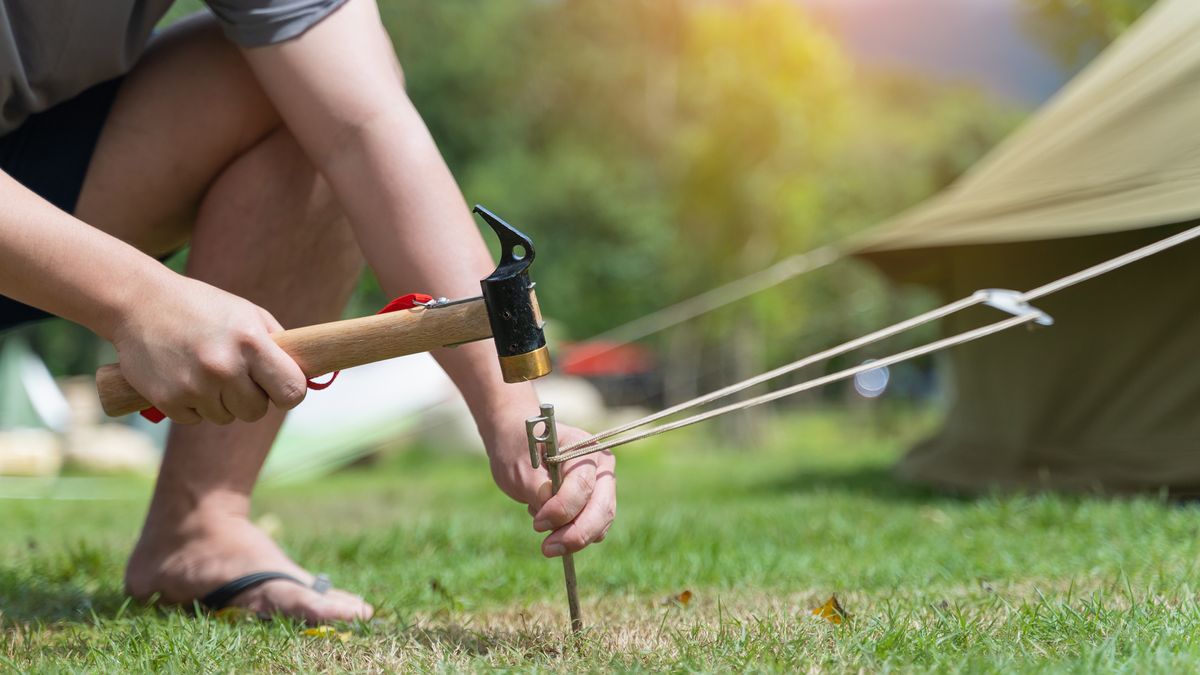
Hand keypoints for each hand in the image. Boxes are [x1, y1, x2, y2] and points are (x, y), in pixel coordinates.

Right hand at [111, 274, 307, 424]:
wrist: (139, 302)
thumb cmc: (203, 307)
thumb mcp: (248, 314)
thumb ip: (277, 346)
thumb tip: (306, 380)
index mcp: (251, 343)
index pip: (292, 391)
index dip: (290, 393)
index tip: (281, 388)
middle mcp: (224, 367)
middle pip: (257, 411)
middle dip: (252, 398)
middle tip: (237, 376)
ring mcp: (194, 386)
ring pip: (226, 417)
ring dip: (220, 401)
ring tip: (205, 370)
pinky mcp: (167, 400)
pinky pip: (195, 419)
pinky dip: (193, 405)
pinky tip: (183, 377)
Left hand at [487, 419, 616, 557]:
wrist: (517, 443)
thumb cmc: (517, 449)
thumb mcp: (518, 467)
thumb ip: (537, 490)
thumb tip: (555, 516)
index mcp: (582, 446)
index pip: (583, 485)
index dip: (563, 509)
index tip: (537, 524)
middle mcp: (600, 464)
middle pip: (602, 508)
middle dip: (576, 534)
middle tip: (547, 549)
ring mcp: (602, 483)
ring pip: (601, 522)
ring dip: (574, 537)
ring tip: (542, 530)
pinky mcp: (597, 501)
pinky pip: (595, 527)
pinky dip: (573, 533)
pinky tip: (550, 522)